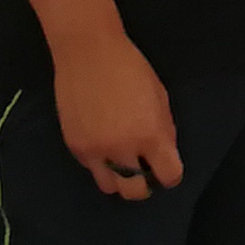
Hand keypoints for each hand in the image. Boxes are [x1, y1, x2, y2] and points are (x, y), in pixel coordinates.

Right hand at [54, 33, 181, 197]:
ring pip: (110, 187)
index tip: (167, 167)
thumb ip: (164, 129)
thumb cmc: (130, 67)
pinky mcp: (74, 146)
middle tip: (144, 170)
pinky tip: (102, 141)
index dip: (170, 173)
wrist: (88, 52)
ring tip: (121, 159)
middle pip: (136, 192)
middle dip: (144, 185)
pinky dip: (99, 162)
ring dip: (119, 178)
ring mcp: (95, 151)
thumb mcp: (159, 96)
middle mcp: (122, 149)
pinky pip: (91, 168)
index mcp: (150, 135)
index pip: (169, 176)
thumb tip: (164, 153)